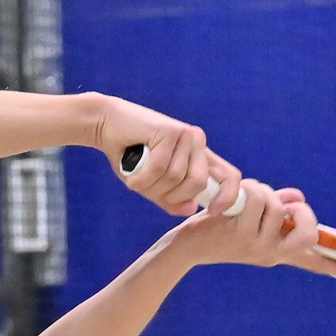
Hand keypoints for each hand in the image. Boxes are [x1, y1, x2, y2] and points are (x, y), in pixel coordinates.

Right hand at [91, 97, 243, 216]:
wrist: (106, 125)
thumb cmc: (129, 157)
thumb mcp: (152, 186)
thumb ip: (171, 199)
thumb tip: (191, 209)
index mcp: (200, 155)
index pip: (230, 176)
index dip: (227, 198)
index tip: (212, 211)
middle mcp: (197, 142)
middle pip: (198, 183)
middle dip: (172, 196)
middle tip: (151, 192)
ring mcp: (185, 134)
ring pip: (177, 177)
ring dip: (152, 186)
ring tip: (137, 179)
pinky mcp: (170, 130)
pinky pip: (160, 168)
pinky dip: (142, 179)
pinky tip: (132, 176)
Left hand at [168, 181, 335, 273]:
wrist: (187, 245)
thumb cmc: (221, 228)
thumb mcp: (254, 218)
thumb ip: (280, 208)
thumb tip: (296, 200)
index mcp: (279, 252)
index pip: (316, 262)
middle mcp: (273, 254)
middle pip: (308, 233)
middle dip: (300, 211)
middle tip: (284, 206)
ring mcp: (258, 247)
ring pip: (277, 206)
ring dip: (263, 192)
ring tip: (243, 201)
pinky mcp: (241, 235)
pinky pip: (258, 199)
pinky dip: (248, 190)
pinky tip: (232, 203)